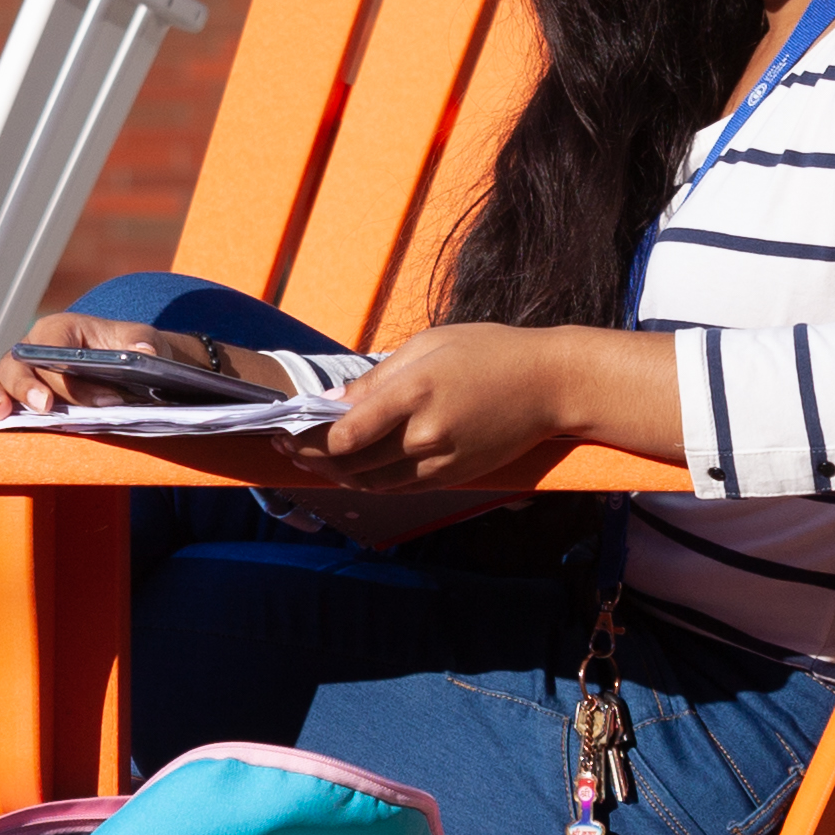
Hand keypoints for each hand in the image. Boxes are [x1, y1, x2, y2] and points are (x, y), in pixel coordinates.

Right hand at [0, 314, 295, 417]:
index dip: (54, 375)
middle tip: (41, 410)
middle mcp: (36, 347)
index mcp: (62, 329)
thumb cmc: (135, 351)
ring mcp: (26, 372)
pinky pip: (0, 399)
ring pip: (0, 380)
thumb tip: (147, 355)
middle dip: (24, 388)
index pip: (49, 348)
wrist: (131, 365)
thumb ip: (147, 344)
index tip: (56, 402)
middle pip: (18, 364)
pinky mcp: (22, 394)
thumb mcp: (147, 342)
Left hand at [282, 323, 671, 491]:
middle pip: (351, 462)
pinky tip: (352, 470)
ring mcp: (441, 461)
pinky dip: (369, 482)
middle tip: (286, 448)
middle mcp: (424, 434)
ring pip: (371, 482)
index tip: (286, 431)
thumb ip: (375, 379)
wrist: (549, 385)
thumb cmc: (487, 352)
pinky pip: (398, 489)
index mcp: (413, 391)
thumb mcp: (427, 345)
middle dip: (311, 458)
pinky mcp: (454, 477)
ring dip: (336, 475)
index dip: (308, 439)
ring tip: (312, 461)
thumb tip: (331, 402)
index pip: (345, 434)